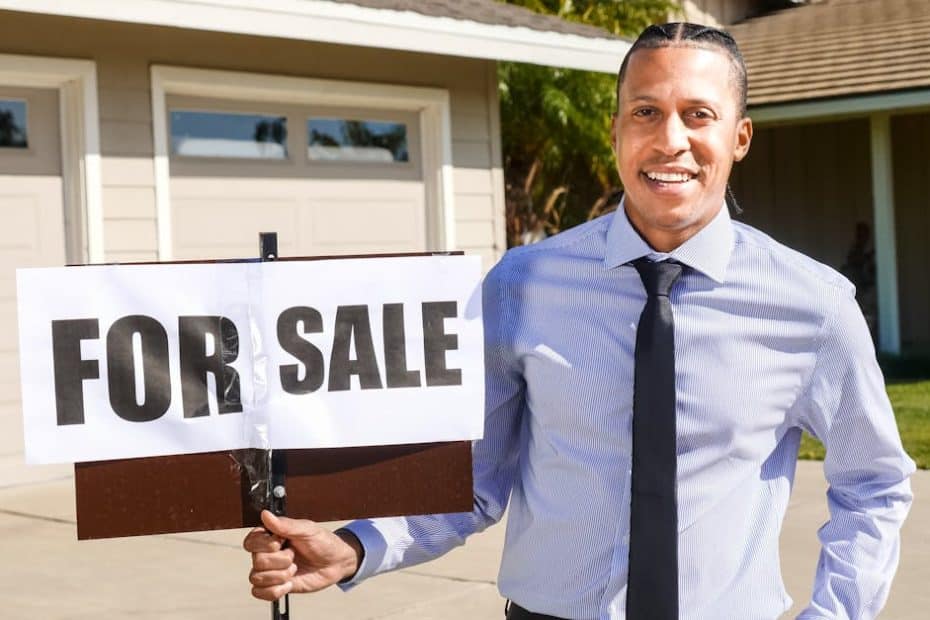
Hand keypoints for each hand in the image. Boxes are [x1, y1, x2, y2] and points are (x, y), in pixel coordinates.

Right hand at [243, 510, 362, 600]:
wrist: (336, 563)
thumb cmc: (323, 542)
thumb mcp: (307, 530)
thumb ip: (285, 524)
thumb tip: (266, 515)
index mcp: (271, 536)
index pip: (251, 542)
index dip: (264, 545)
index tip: (280, 542)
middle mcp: (268, 553)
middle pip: (256, 561)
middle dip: (280, 561)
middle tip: (294, 556)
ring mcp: (271, 571)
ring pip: (256, 578)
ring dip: (280, 576)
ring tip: (294, 569)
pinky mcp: (276, 586)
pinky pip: (261, 593)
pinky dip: (276, 591)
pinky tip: (289, 583)